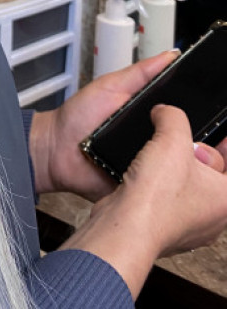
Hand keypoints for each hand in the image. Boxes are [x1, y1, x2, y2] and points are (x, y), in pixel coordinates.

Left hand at [30, 50, 180, 198]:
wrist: (55, 149)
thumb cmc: (77, 116)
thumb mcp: (110, 86)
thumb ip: (139, 73)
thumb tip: (169, 55)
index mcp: (145, 115)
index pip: (176, 113)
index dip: (184, 110)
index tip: (189, 106)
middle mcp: (147, 139)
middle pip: (176, 138)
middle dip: (176, 135)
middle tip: (165, 130)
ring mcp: (143, 163)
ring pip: (168, 161)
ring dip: (165, 157)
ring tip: (151, 147)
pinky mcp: (137, 184)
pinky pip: (154, 183)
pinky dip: (153, 177)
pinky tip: (148, 169)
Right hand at [62, 104, 226, 297]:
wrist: (124, 228)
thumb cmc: (156, 198)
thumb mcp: (171, 138)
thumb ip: (173, 116)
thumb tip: (165, 112)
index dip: (222, 141)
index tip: (216, 130)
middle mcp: (213, 217)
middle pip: (212, 172)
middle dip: (195, 152)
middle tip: (179, 142)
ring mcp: (189, 227)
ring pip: (188, 186)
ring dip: (173, 168)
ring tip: (158, 156)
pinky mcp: (164, 228)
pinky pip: (166, 199)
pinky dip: (157, 185)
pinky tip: (144, 174)